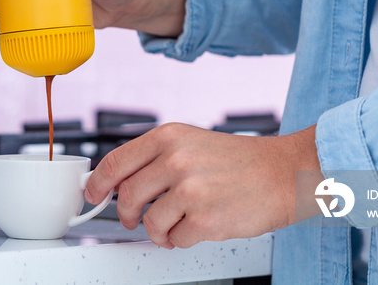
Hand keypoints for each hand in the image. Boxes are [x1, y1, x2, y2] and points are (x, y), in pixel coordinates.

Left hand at [85, 123, 320, 248]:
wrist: (284, 173)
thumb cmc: (240, 161)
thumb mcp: (192, 143)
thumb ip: (155, 158)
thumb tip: (118, 180)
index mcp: (169, 136)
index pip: (115, 161)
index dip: (98, 183)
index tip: (93, 194)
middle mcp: (176, 159)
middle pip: (126, 195)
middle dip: (127, 213)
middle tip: (133, 218)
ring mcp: (190, 189)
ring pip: (148, 222)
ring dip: (158, 230)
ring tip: (174, 224)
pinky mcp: (204, 219)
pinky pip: (174, 240)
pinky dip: (181, 239)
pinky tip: (196, 227)